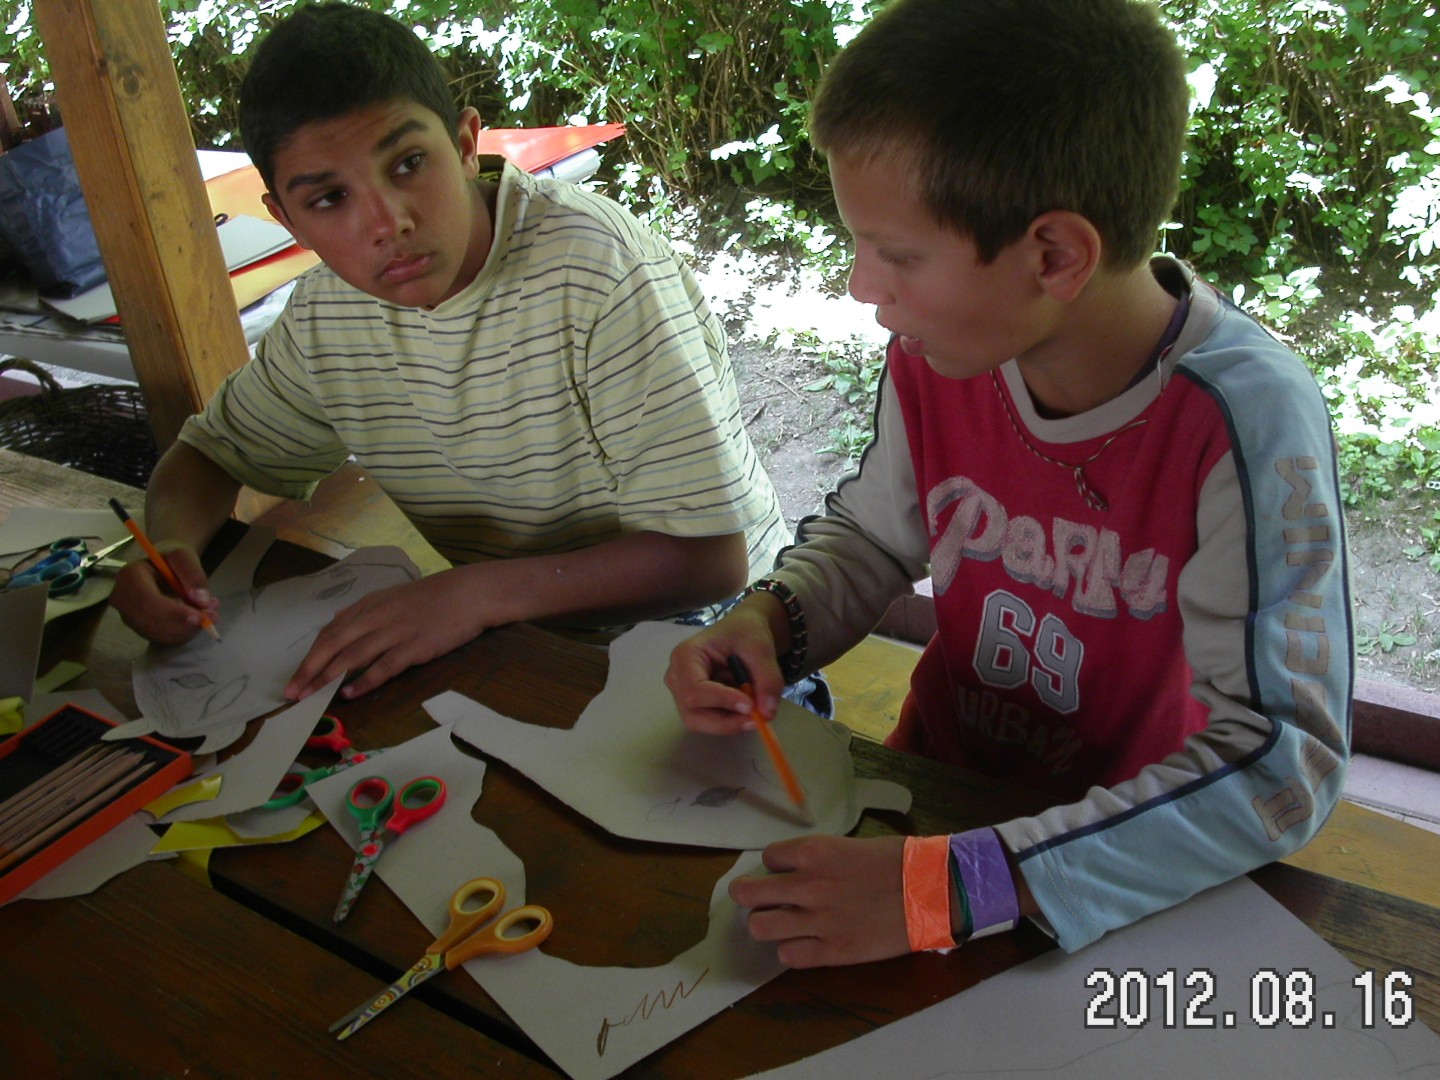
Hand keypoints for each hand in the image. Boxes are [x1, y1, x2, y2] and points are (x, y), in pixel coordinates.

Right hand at [110, 544, 218, 644]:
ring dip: (187, 629)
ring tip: (208, 614)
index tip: (200, 616)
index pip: (147, 601)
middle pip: (151, 622)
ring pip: (159, 633)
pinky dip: (184, 633)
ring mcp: (129, 617)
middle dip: (184, 624)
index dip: (173, 613)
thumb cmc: (171, 559)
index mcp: (129, 577)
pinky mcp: (141, 629)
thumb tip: (201, 600)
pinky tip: (197, 620)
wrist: (164, 566)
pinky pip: (163, 639)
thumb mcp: (184, 555)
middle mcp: (123, 600)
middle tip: (212, 617)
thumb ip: (193, 573)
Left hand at [284, 569, 490, 700]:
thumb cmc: (433, 597)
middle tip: (292, 693)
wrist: (469, 593)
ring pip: (352, 656)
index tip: (294, 678)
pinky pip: (384, 666)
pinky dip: (365, 681)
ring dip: (328, 678)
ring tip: (311, 696)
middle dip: (309, 670)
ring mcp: (395, 632)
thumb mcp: (392, 596)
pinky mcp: (414, 647)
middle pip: (333, 645)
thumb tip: (337, 619)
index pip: (330, 633)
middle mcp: (376, 617)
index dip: (310, 656)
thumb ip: (363, 610)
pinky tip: (350, 694)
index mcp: (369, 606)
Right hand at [664, 599, 784, 734]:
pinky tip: (745, 706)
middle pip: (693, 714)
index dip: (722, 701)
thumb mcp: (761, 648)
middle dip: (727, 721)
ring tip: (754, 709)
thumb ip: (767, 679)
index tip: (751, 706)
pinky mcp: (694, 705)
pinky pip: (710, 723)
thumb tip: (767, 713)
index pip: (695, 689)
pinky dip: (731, 720)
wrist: (743, 633)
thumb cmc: (745, 633)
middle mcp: (677, 678)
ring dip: (731, 723)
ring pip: (701, 723)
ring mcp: (682, 694)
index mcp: (685, 656)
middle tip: (758, 719)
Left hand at [731, 834, 908, 967]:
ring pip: (759, 927)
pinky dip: (791, 949)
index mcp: (814, 853)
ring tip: (779, 923)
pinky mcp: (832, 952)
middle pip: (747, 893)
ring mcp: (817, 921)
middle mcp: (808, 886)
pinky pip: (787, 956)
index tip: (786, 871)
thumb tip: (797, 869)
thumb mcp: (852, 846)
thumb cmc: (899, 862)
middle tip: (755, 898)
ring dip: (766, 923)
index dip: (775, 865)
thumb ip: (820, 859)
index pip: (767, 857)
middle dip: (746, 895)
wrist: (932, 892)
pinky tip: (804, 943)